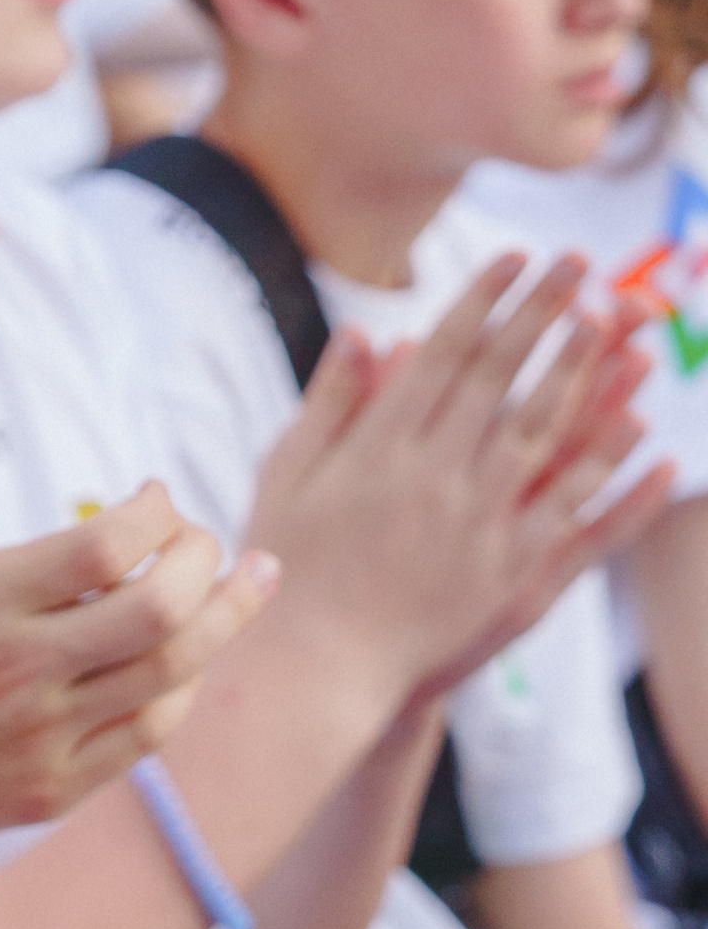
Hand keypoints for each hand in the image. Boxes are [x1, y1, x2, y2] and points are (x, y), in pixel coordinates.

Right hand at [0, 464, 276, 908]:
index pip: (107, 546)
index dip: (154, 510)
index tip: (152, 494)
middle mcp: (16, 671)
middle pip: (163, 608)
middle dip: (207, 559)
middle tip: (206, 538)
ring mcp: (38, 737)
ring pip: (173, 674)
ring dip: (224, 619)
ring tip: (250, 580)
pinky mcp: (49, 789)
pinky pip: (149, 734)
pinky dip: (181, 688)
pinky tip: (185, 657)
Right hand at [247, 255, 672, 707]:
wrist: (313, 670)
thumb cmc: (286, 570)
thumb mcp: (286, 476)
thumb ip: (331, 402)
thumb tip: (369, 332)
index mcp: (376, 450)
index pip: (443, 355)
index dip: (484, 300)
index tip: (516, 258)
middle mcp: (431, 479)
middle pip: (499, 378)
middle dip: (541, 313)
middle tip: (579, 263)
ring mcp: (474, 528)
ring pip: (541, 432)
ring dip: (580, 371)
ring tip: (615, 319)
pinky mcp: (506, 577)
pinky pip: (571, 513)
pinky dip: (608, 469)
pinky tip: (643, 428)